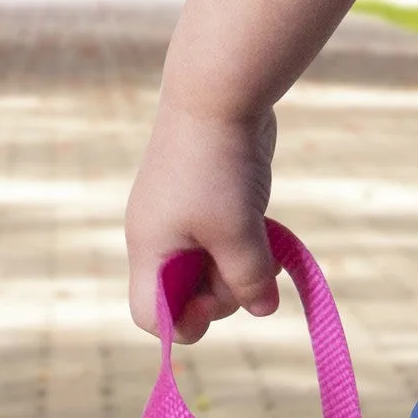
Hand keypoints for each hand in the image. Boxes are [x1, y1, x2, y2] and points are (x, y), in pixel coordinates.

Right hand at [125, 94, 280, 341]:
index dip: (183, 323)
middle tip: (251, 266)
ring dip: (243, 268)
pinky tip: (267, 229)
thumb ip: (248, 279)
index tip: (216, 304)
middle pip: (188, 296)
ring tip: (264, 243)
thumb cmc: (219, 166)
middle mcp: (161, 238)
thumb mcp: (237, 232)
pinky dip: (248, 244)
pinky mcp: (211, 202)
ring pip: (213, 269)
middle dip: (224, 293)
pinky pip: (228, 242)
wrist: (220, 94)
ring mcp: (185, 219)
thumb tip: (263, 309)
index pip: (150, 314)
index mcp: (151, 249)